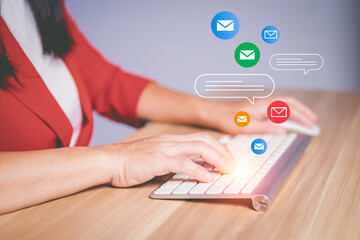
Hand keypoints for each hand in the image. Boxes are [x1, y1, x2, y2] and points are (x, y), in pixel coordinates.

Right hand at [106, 132, 235, 186]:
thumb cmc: (131, 161)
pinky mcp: (159, 160)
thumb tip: (192, 167)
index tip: (228, 158)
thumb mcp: (156, 156)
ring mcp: (165, 148)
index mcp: (171, 139)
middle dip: (223, 152)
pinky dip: (199, 172)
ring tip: (227, 171)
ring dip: (218, 160)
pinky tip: (208, 179)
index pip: (202, 137)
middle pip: (206, 140)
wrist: (111, 160)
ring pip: (200, 149)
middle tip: (233, 165)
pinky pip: (184, 164)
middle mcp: (171, 140)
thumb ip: (173, 158)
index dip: (218, 146)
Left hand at [201, 96, 317, 134]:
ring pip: (283, 105)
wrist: (215, 113)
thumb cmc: (229, 119)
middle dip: (303, 111)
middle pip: (289, 103)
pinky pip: (276, 108)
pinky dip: (286, 113)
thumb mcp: (248, 127)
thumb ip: (267, 128)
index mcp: (264, 104)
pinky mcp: (257, 107)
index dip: (302, 116)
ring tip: (305, 121)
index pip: (288, 108)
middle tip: (314, 121)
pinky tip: (288, 121)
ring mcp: (261, 104)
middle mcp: (264, 101)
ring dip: (295, 112)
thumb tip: (284, 130)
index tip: (312, 124)